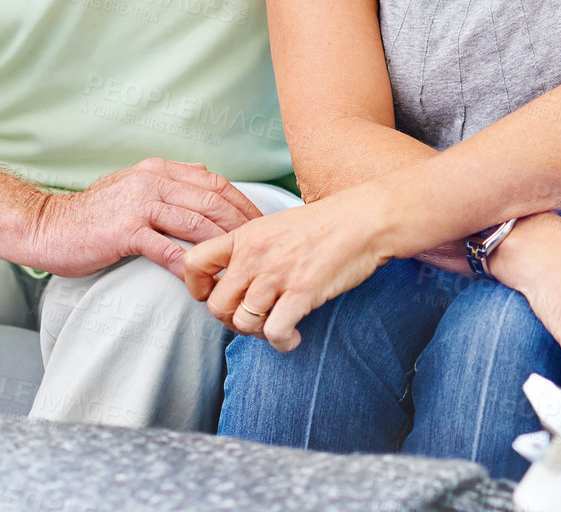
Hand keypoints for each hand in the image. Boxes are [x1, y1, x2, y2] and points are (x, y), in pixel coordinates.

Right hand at [24, 157, 262, 279]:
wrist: (47, 226)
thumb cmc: (94, 214)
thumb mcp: (135, 187)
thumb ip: (169, 185)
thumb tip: (207, 191)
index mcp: (159, 169)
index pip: (215, 182)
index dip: (242, 202)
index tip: (260, 223)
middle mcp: (153, 180)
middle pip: (213, 200)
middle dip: (242, 224)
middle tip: (260, 247)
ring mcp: (139, 204)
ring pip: (196, 222)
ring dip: (223, 246)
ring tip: (240, 266)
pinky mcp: (125, 231)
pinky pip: (168, 249)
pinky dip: (191, 266)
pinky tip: (205, 280)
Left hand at [183, 187, 391, 351]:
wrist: (365, 219)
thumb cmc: (327, 223)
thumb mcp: (277, 225)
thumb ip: (252, 249)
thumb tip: (237, 280)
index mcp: (246, 236)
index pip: (195, 262)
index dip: (197, 286)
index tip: (213, 294)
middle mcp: (255, 256)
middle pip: (217, 305)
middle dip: (231, 320)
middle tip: (252, 319)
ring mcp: (277, 275)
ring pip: (244, 323)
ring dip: (258, 333)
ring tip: (276, 326)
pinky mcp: (301, 292)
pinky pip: (274, 332)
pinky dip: (282, 342)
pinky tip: (293, 336)